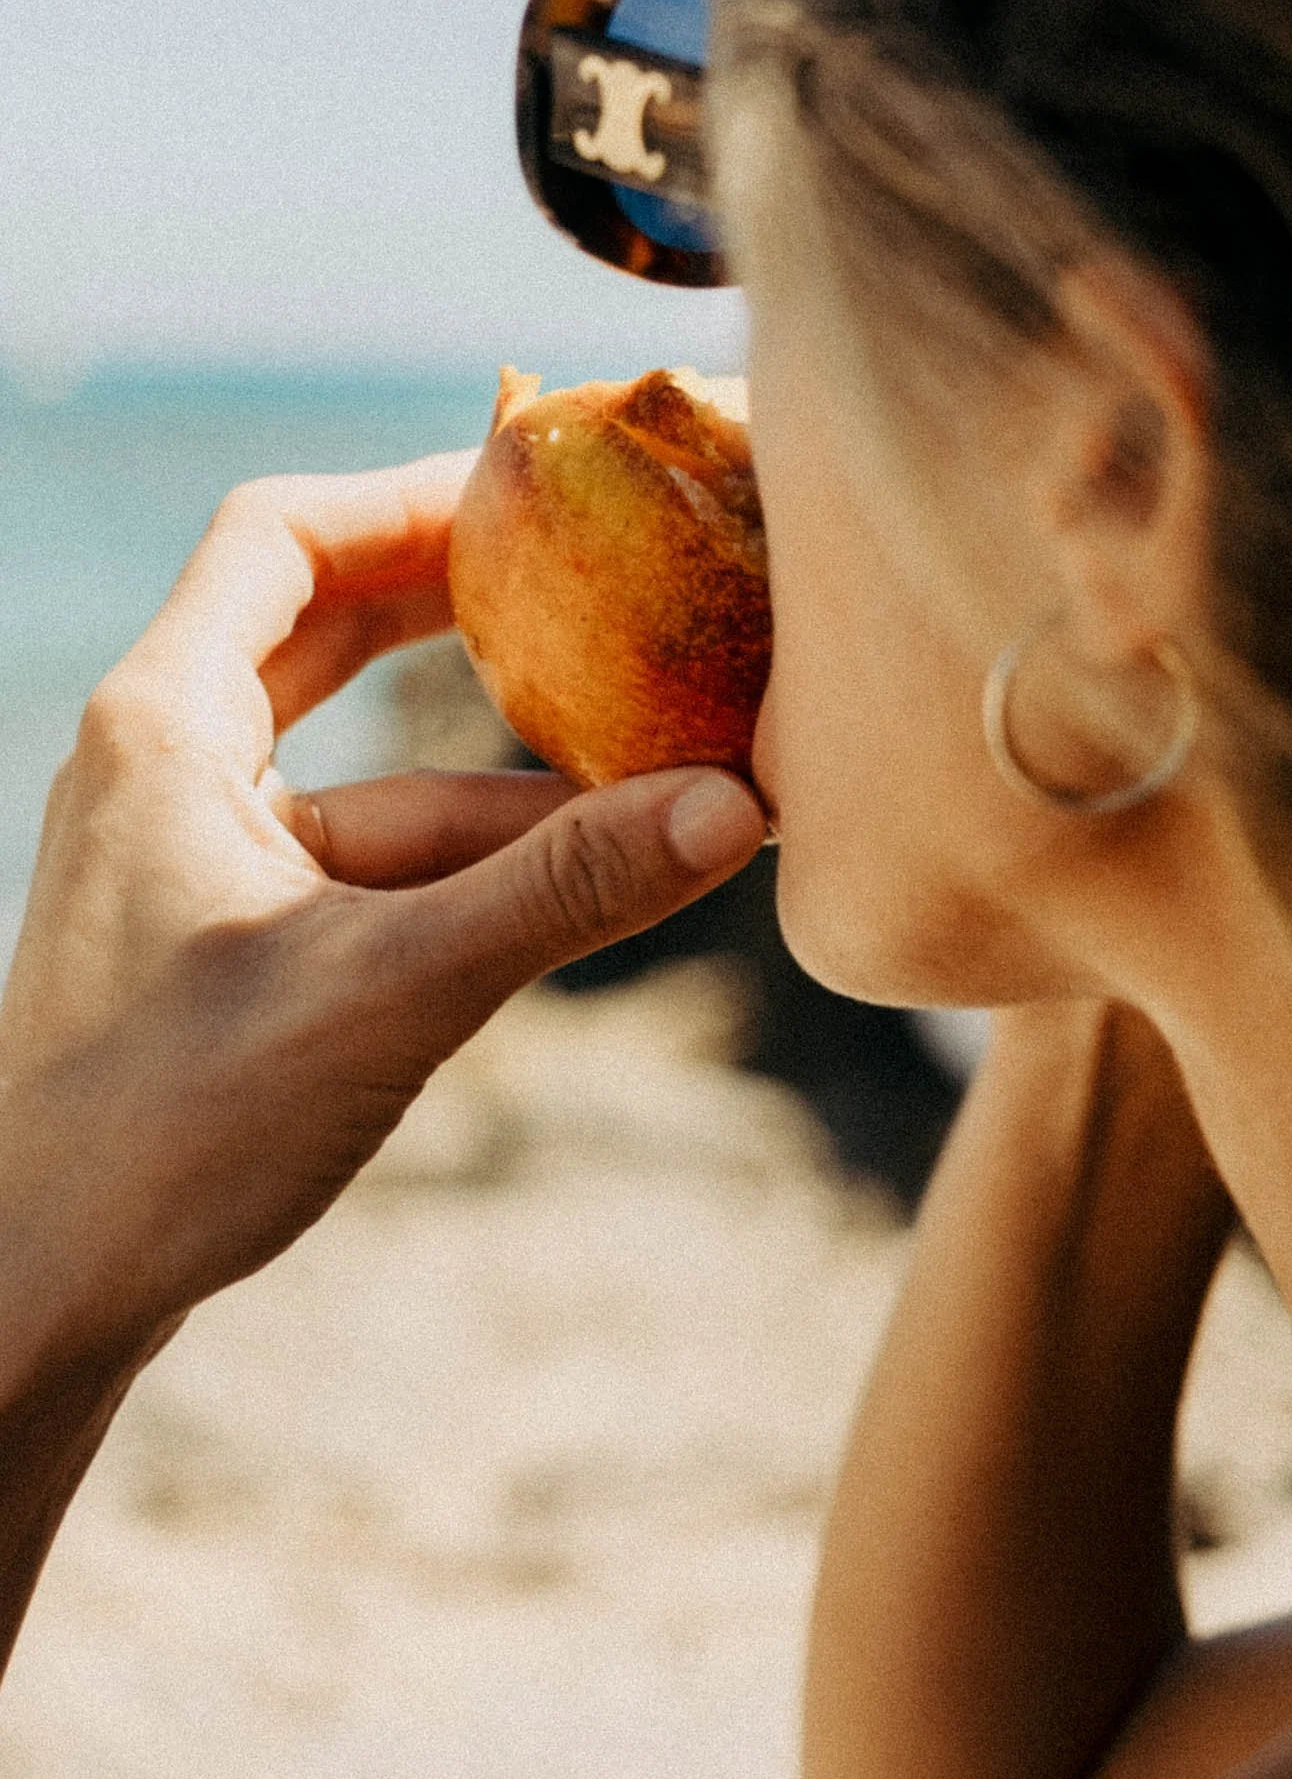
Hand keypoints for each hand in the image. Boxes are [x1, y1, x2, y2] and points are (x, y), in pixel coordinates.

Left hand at [0, 455, 766, 1368]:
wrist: (47, 1288)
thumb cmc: (167, 1132)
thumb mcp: (386, 992)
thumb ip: (560, 893)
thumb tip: (735, 805)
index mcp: (163, 728)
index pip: (281, 537)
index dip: (409, 496)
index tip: (534, 490)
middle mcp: (171, 769)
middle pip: (327, 628)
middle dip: (466, 610)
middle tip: (601, 583)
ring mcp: (204, 859)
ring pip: (375, 773)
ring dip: (504, 780)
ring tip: (659, 765)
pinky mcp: (238, 941)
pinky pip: (371, 866)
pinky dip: (471, 866)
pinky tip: (581, 878)